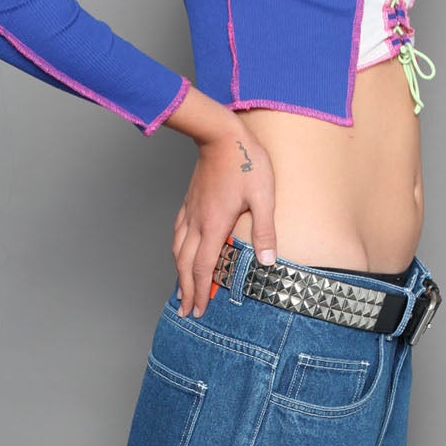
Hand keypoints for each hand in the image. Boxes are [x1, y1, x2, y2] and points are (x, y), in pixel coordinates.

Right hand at [161, 88, 274, 318]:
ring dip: (178, 272)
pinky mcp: (190, 202)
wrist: (222, 134)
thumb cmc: (246, 162)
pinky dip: (177, 250)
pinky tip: (180, 253)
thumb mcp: (263, 197)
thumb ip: (265, 230)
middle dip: (185, 290)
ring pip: (178, 249)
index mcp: (214, 225)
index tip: (198, 310)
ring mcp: (191, 212)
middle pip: (185, 264)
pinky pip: (178, 232)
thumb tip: (268, 261)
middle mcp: (198, 222)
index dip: (200, 291)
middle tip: (185, 311)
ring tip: (181, 289)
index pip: (203, 267)